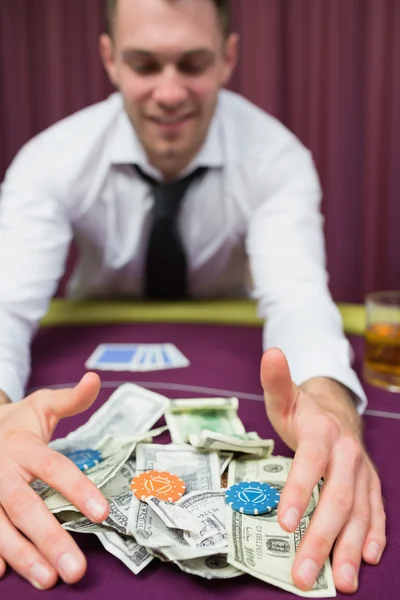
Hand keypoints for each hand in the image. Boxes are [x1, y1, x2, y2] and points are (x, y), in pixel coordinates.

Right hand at [0, 373, 108, 589]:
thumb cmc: (18, 422)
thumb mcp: (43, 405)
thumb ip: (71, 399)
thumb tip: (95, 379)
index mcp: (24, 446)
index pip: (54, 468)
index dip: (77, 489)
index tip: (102, 512)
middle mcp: (2, 471)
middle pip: (26, 506)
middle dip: (50, 539)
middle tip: (75, 570)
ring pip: (0, 527)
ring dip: (23, 556)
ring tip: (49, 579)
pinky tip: (3, 574)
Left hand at [261, 348, 385, 593]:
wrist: (337, 411)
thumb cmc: (303, 411)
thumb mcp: (285, 396)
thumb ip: (277, 380)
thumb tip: (271, 353)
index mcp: (322, 434)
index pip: (311, 464)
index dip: (299, 491)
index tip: (285, 522)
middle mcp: (347, 455)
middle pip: (337, 498)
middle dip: (321, 537)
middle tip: (304, 573)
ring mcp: (362, 473)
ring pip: (359, 513)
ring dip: (350, 549)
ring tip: (340, 581)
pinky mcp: (370, 486)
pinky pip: (377, 512)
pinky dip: (374, 535)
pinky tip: (368, 558)